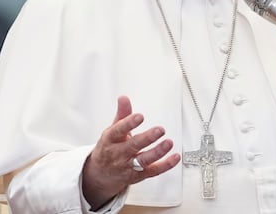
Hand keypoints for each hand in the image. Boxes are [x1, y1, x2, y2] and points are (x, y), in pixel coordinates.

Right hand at [82, 95, 180, 209]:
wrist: (101, 175)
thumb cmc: (109, 148)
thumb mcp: (112, 130)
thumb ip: (122, 114)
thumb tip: (124, 98)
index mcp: (111, 139)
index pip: (119, 131)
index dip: (129, 123)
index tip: (140, 116)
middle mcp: (119, 154)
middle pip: (133, 146)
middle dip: (147, 138)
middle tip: (160, 130)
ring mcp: (128, 166)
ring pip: (143, 160)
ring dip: (157, 152)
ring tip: (168, 143)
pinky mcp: (138, 176)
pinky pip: (153, 171)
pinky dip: (165, 165)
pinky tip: (175, 157)